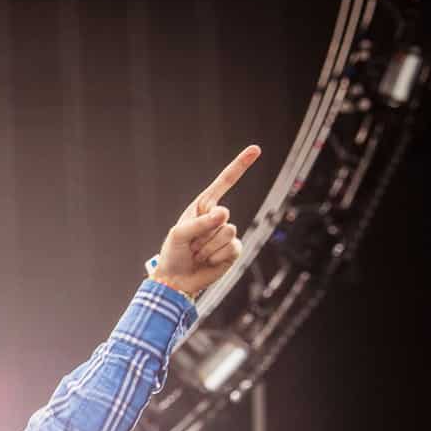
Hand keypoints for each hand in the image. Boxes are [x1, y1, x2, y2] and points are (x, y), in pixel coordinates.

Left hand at [152, 144, 260, 297]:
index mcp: (203, 208)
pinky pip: (232, 247)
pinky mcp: (233, 250)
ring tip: (197, 254)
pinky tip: (207, 261)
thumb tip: (225, 213)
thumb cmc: (173, 254)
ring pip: (227, 231)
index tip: (256, 149)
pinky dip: (216, 256)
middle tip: (191, 245)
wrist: (177, 281)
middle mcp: (217, 218)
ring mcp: (226, 234)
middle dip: (202, 233)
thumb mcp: (179, 234)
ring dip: (208, 246)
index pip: (224, 183)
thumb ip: (200, 223)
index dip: (240, 166)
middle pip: (222, 215)